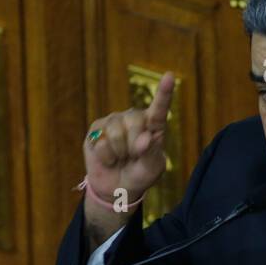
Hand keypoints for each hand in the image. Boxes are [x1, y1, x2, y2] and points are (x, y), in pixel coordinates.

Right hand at [83, 70, 174, 205]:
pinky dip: (106, 157)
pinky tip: (108, 158)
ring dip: (119, 153)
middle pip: (135, 124)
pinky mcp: (96, 129)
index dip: (164, 93)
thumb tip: (145, 138)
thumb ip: (151, 153)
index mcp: (153, 125)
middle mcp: (133, 118)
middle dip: (134, 147)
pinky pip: (100, 142)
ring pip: (116, 134)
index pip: (159, 108)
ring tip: (120, 158)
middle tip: (133, 158)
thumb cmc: (139, 176)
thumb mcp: (152, 169)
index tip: (170, 76)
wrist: (116, 189)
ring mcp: (113, 121)